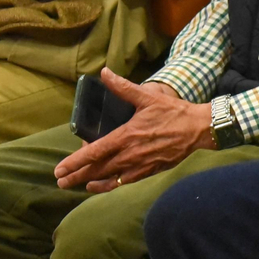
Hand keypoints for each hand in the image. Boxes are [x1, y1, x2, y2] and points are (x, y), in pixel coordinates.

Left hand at [54, 69, 213, 191]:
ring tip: (74, 185)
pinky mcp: (149, 171)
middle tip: (60, 181)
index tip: (60, 169)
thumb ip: (123, 87)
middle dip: (76, 176)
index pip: (94, 152)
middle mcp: (130, 154)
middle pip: (97, 169)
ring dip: (89, 182)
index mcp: (127, 136)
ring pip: (109, 178)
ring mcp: (139, 165)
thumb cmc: (173, 112)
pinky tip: (99, 186)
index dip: (75, 161)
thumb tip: (105, 73)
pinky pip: (124, 182)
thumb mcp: (147, 97)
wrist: (198, 130)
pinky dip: (108, 185)